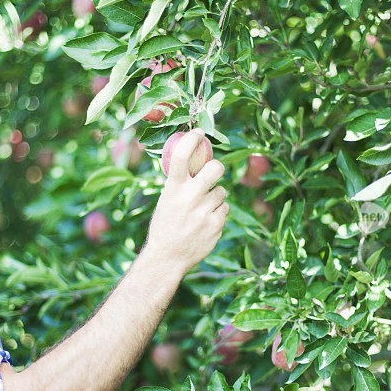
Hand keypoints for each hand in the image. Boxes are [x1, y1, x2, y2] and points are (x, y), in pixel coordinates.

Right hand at [145, 129, 227, 274]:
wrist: (167, 257)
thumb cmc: (165, 226)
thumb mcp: (165, 200)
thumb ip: (179, 183)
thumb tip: (192, 162)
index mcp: (173, 189)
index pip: (181, 156)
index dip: (191, 139)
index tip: (199, 132)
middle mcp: (189, 197)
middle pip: (215, 168)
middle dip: (217, 168)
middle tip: (213, 172)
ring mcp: (204, 212)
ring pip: (222, 191)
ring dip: (215, 198)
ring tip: (201, 211)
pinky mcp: (216, 225)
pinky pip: (224, 209)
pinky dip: (217, 214)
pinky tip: (205, 223)